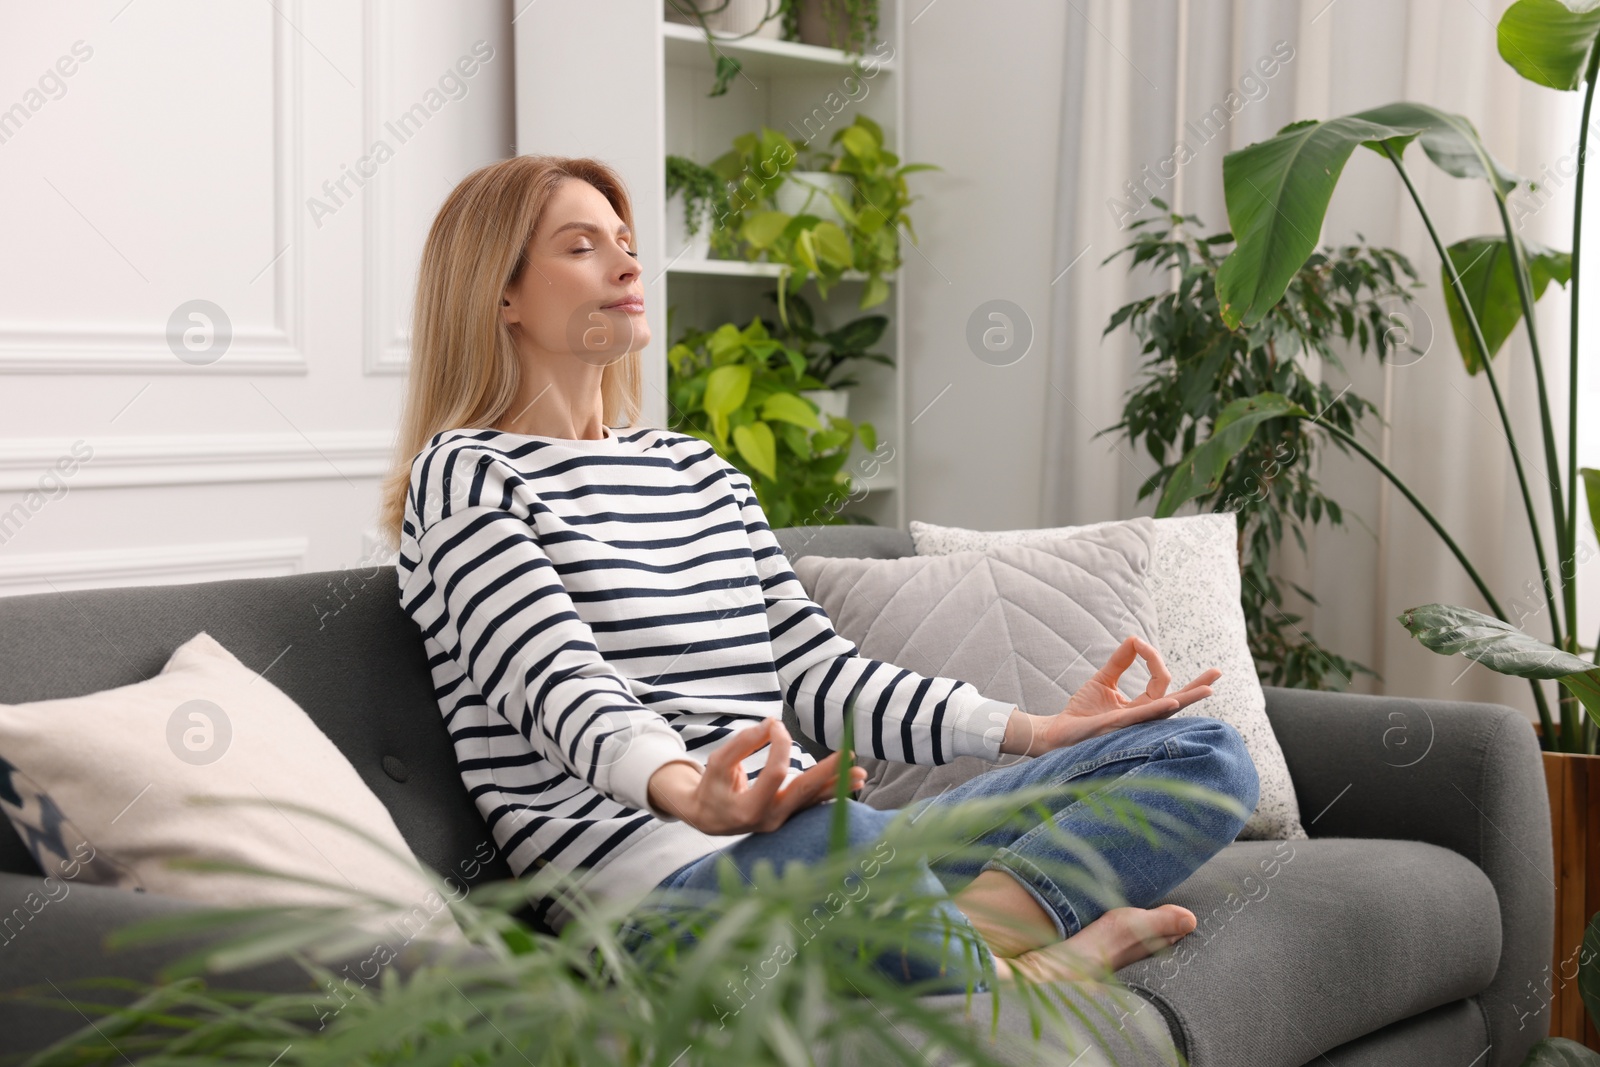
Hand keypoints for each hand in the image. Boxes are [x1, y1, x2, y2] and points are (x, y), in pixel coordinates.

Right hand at [646, 718, 867, 835]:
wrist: (710, 817)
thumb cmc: (712, 788)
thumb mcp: (718, 763)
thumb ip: (742, 743)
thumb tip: (772, 724)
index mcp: (749, 809)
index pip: (775, 772)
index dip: (779, 744)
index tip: (775, 724)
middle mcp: (770, 819)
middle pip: (803, 793)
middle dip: (827, 773)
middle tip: (850, 757)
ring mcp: (781, 822)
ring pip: (812, 801)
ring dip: (837, 786)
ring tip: (860, 775)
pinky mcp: (788, 817)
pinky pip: (811, 804)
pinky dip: (829, 792)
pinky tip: (848, 784)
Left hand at [1003, 636, 1220, 757]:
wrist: (1059, 730)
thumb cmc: (1082, 711)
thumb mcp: (1103, 680)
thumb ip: (1120, 662)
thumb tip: (1135, 639)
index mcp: (1142, 706)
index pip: (1160, 680)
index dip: (1153, 658)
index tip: (1139, 644)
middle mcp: (1143, 716)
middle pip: (1177, 700)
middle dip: (1197, 687)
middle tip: (1218, 672)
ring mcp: (1134, 723)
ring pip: (1166, 709)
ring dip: (1188, 698)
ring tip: (1208, 689)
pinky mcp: (1119, 725)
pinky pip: (1143, 715)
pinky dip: (1159, 708)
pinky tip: (1174, 701)